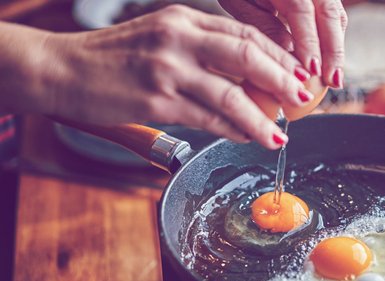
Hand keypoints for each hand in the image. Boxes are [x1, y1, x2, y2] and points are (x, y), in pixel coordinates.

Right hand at [30, 5, 315, 148]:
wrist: (62, 69)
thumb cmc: (114, 57)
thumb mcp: (161, 38)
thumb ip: (201, 51)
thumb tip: (246, 80)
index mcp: (183, 20)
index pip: (244, 34)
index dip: (278, 55)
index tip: (297, 72)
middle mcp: (178, 38)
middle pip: (247, 56)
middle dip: (282, 79)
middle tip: (303, 97)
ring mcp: (167, 69)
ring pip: (231, 94)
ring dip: (261, 118)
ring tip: (280, 134)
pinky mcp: (156, 100)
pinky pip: (207, 118)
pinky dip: (232, 130)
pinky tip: (246, 137)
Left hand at [219, 0, 347, 87]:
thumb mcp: (240, 3)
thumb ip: (265, 25)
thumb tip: (290, 55)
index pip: (301, 10)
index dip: (309, 41)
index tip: (312, 70)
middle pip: (329, 12)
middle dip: (333, 50)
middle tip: (333, 81)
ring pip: (337, 15)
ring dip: (337, 48)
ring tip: (335, 78)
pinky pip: (335, 16)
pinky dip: (334, 40)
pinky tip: (330, 64)